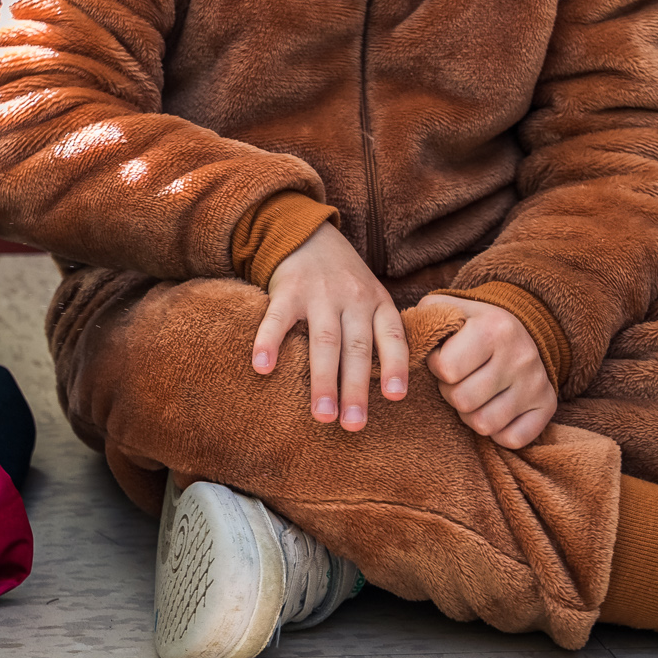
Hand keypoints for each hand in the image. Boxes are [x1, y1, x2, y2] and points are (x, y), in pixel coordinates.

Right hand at [252, 223, 406, 431]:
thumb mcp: (371, 295)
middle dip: (355, 388)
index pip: (391, 335)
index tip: (395, 397)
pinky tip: (263, 368)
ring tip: (322, 414)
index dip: (394, 365)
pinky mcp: (287, 290)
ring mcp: (319, 294)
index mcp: (377, 302)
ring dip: (323, 379)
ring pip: (324, 341)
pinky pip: (277, 319)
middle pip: (356, 348)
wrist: (306, 233)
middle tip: (353, 425)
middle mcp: (352, 298)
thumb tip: (389, 390)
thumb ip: (377, 331)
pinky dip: (269, 342)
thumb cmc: (343, 279)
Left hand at [416, 295, 555, 449]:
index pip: (446, 369)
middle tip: (457, 380)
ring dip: (470, 414)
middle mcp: (520, 356)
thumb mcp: (446, 308)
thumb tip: (401, 350)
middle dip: (450, 392)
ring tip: (473, 394)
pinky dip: (497, 431)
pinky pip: (512, 439)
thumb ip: (422, 321)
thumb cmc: (471, 323)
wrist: (524, 325)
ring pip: (484, 424)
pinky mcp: (548, 405)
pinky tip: (493, 408)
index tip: (442, 358)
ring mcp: (536, 383)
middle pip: (463, 400)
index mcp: (493, 328)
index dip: (436, 366)